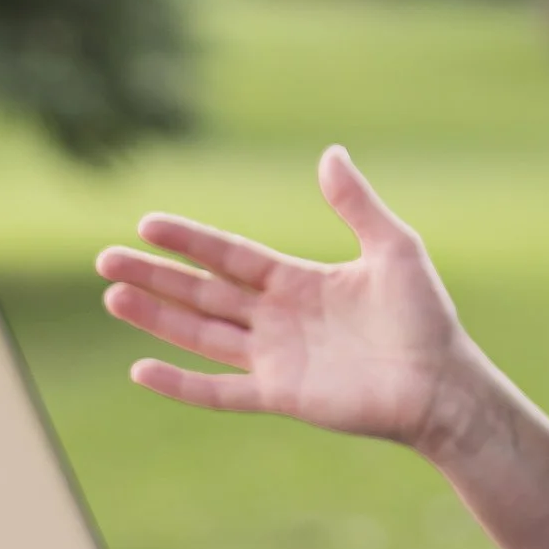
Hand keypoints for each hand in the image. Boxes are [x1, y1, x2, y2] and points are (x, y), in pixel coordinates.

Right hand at [95, 145, 489, 454]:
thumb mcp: (394, 248)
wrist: (443, 384)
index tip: (147, 223)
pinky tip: (141, 368)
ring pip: (201, 334)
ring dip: (157, 318)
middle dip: (155, 276)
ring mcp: (275, 359)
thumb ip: (356, 204)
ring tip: (113, 296)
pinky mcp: (280, 395)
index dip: (190, 240)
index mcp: (299, 281)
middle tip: (104, 259)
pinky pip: (220, 391)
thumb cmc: (426, 317)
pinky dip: (181, 384)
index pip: (230, 255)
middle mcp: (278, 318)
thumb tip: (330, 152)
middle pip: (203, 292)